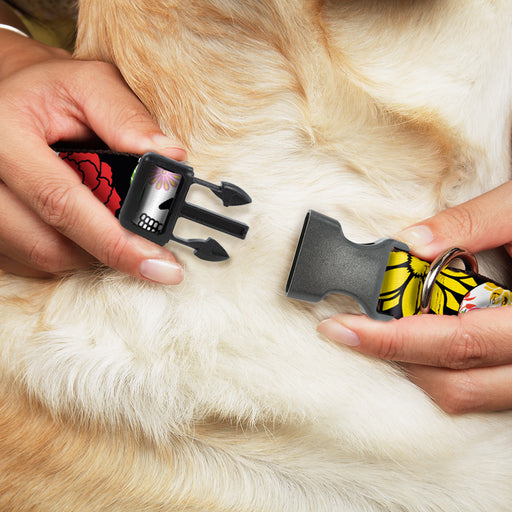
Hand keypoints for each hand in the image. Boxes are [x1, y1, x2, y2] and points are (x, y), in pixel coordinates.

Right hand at [0, 31, 185, 282]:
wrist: (9, 97)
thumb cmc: (51, 90)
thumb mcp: (91, 85)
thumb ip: (129, 118)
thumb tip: (171, 157)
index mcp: (3, 135)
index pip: (61, 203)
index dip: (115, 242)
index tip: (160, 266)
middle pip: (49, 245)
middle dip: (108, 251)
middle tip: (149, 250)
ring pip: (42, 258)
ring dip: (89, 251)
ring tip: (112, 223)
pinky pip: (31, 261)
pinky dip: (68, 251)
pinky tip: (83, 226)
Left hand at [318, 180, 511, 413]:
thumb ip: (471, 224)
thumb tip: (411, 243)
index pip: (455, 341)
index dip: (392, 339)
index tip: (342, 328)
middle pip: (456, 382)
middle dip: (394, 356)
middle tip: (352, 329)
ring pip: (468, 396)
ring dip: (418, 367)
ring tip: (386, 331)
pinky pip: (482, 391)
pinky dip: (444, 370)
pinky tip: (424, 338)